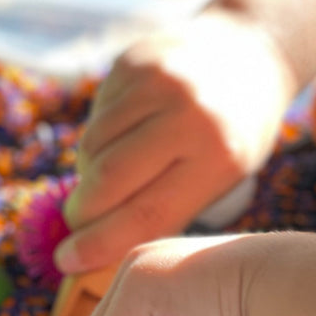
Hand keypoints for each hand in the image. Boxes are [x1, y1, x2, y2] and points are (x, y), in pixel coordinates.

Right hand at [55, 9, 297, 274]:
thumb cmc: (234, 131)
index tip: (68, 262)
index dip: (100, 244)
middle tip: (77, 224)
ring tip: (108, 178)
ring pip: (93, 146)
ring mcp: (157, 82)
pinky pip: (95, 116)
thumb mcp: (224, 175)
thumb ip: (171, 208)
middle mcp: (187, 114)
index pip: (147, 214)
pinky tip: (120, 138)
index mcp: (219, 156)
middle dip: (82, 212)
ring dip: (89, 174)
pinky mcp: (132, 62)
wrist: (247, 53)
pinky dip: (98, 139)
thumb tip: (102, 247)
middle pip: (108, 180)